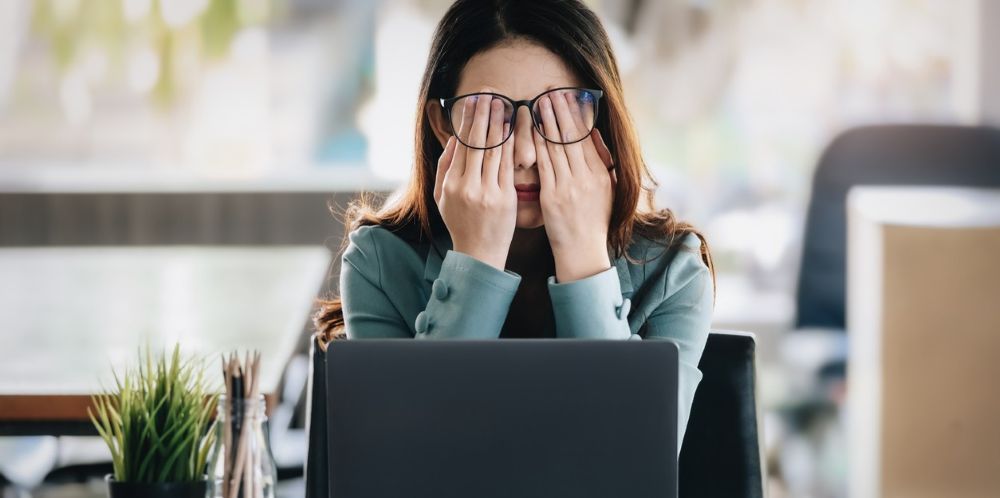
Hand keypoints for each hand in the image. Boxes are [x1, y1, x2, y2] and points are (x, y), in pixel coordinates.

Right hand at [433, 90, 516, 270]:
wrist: (479, 253)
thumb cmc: (460, 223)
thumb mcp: (442, 197)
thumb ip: (445, 167)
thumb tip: (453, 139)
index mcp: (451, 183)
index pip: (462, 144)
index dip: (469, 120)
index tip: (475, 100)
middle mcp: (467, 186)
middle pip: (477, 142)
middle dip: (484, 115)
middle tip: (490, 93)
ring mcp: (487, 192)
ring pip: (494, 151)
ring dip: (499, 124)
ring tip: (503, 104)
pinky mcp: (505, 198)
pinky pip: (509, 166)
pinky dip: (511, 146)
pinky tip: (514, 130)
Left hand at [533, 91, 616, 280]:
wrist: (584, 252)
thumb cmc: (592, 222)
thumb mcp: (607, 190)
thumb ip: (602, 161)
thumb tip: (595, 134)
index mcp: (600, 174)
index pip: (587, 136)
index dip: (576, 114)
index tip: (568, 95)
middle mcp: (587, 177)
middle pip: (572, 136)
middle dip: (561, 110)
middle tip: (551, 89)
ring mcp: (570, 186)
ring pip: (557, 146)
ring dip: (548, 121)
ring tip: (540, 100)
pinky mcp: (553, 196)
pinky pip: (544, 164)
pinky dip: (537, 144)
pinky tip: (530, 130)